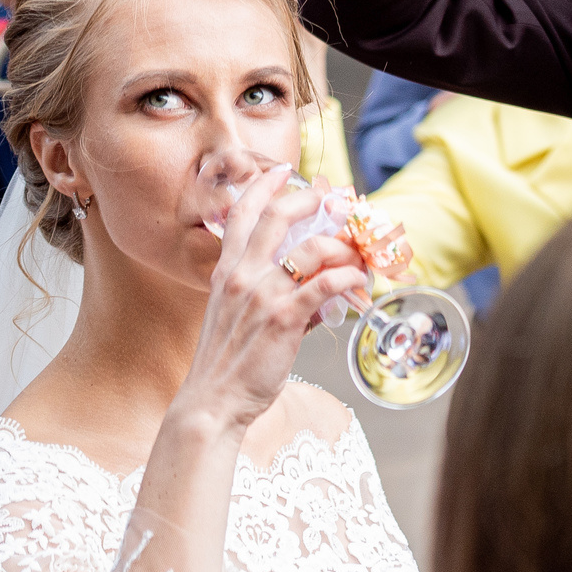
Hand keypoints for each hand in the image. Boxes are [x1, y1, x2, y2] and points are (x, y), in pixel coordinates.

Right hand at [171, 167, 373, 431]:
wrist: (213, 402)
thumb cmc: (227, 364)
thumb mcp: (236, 318)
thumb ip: (270, 294)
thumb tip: (316, 289)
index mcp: (227, 272)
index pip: (243, 213)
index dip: (264, 185)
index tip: (283, 170)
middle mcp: (242, 276)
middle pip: (278, 215)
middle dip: (309, 199)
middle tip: (331, 200)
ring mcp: (263, 295)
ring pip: (312, 248)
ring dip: (344, 248)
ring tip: (358, 258)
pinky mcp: (284, 318)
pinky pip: (325, 283)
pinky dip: (347, 277)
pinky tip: (357, 282)